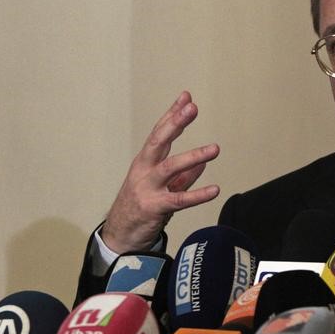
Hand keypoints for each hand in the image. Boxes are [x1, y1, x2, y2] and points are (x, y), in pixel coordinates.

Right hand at [101, 91, 220, 252]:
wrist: (120, 236)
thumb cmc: (141, 207)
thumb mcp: (162, 186)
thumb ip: (183, 175)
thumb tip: (202, 163)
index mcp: (146, 161)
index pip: (159, 132)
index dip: (172, 115)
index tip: (186, 97)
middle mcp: (144, 170)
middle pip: (159, 142)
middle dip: (175, 123)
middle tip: (192, 108)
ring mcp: (147, 188)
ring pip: (170, 168)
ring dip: (193, 156)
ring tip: (215, 148)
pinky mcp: (154, 208)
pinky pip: (178, 199)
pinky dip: (197, 195)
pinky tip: (215, 190)